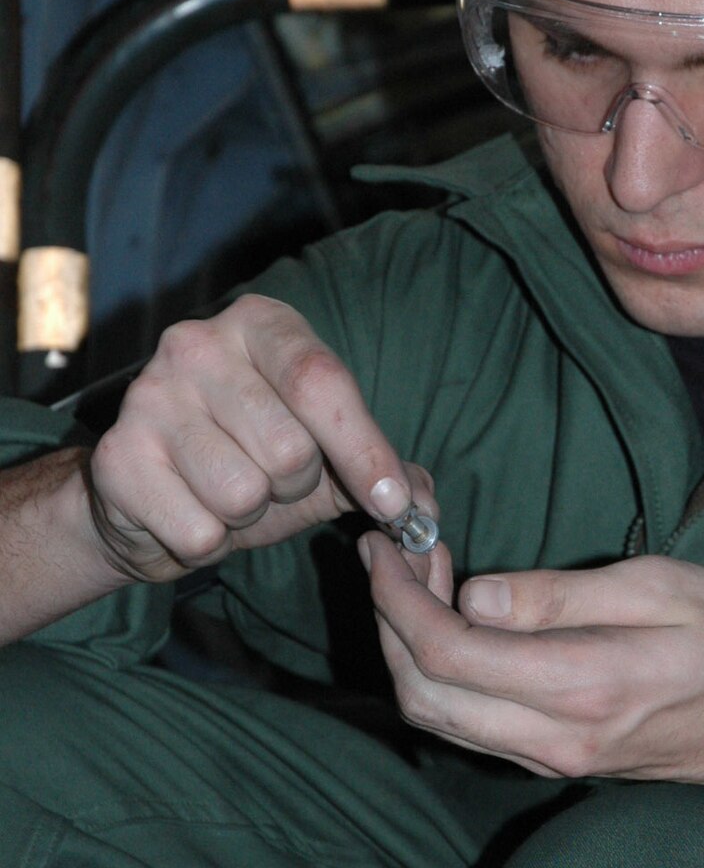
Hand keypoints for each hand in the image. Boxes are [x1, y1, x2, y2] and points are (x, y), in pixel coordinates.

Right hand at [87, 294, 431, 582]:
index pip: (321, 381)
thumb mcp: (327, 462)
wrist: (149, 501)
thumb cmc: (250, 465)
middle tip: (267, 478)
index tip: (391, 504)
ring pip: (243, 494)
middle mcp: (196, 343)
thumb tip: (423, 508)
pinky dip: (207, 543)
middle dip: (294, 486)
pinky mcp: (116, 458)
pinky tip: (189, 514)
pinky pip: (200, 531)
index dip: (365, 451)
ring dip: (247, 516)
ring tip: (226, 494)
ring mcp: (148, 396)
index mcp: (260, 324)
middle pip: (288, 447)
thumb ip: (386, 477)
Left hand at [360, 538, 703, 792]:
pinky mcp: (549, 760)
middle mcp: (555, 737)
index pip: (452, 652)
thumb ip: (564, 595)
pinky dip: (436, 674)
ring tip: (415, 579)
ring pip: (435, 717)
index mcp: (583, 685)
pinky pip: (463, 726)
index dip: (401, 598)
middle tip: (393, 554)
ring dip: (405, 650)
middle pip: (424, 693)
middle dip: (389, 621)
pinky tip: (449, 620)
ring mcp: (549, 758)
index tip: (389, 545)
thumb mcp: (662, 588)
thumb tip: (475, 595)